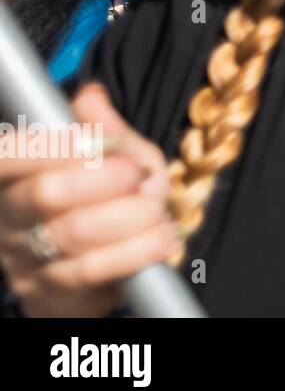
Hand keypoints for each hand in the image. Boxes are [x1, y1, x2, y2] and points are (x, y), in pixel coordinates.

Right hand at [0, 82, 181, 316]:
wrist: (112, 262)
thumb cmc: (112, 198)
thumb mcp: (119, 155)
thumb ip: (106, 128)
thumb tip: (90, 97)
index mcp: (15, 176)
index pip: (9, 156)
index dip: (53, 147)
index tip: (101, 143)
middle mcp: (11, 217)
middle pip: (45, 193)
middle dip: (106, 179)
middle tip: (138, 175)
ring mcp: (26, 259)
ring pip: (75, 233)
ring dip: (131, 215)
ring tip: (157, 208)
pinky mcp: (51, 293)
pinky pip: (94, 271)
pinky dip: (138, 249)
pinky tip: (162, 236)